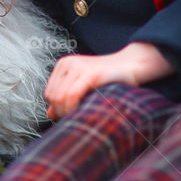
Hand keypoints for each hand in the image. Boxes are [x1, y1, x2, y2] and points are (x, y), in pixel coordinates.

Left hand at [44, 42, 174, 119]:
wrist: (131, 65)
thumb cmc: (109, 78)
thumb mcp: (83, 86)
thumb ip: (66, 97)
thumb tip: (49, 113)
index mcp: (64, 64)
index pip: (49, 94)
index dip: (57, 109)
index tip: (71, 115)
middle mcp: (68, 63)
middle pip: (52, 97)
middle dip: (62, 112)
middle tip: (77, 117)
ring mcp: (78, 67)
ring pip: (60, 98)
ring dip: (68, 112)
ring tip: (82, 114)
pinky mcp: (89, 73)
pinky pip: (71, 96)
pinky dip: (73, 108)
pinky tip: (84, 111)